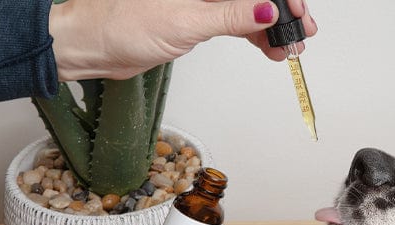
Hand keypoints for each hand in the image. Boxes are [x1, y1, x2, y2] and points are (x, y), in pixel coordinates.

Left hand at [49, 0, 317, 80]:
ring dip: (272, 27)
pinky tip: (270, 48)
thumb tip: (269, 9)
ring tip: (290, 47)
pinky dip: (254, 35)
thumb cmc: (120, 23)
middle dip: (282, 9)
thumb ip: (231, 15)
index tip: (297, 12)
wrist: (92, 45)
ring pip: (248, 6)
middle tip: (302, 32)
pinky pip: (236, 20)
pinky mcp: (197, 15)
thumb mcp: (186, 21)